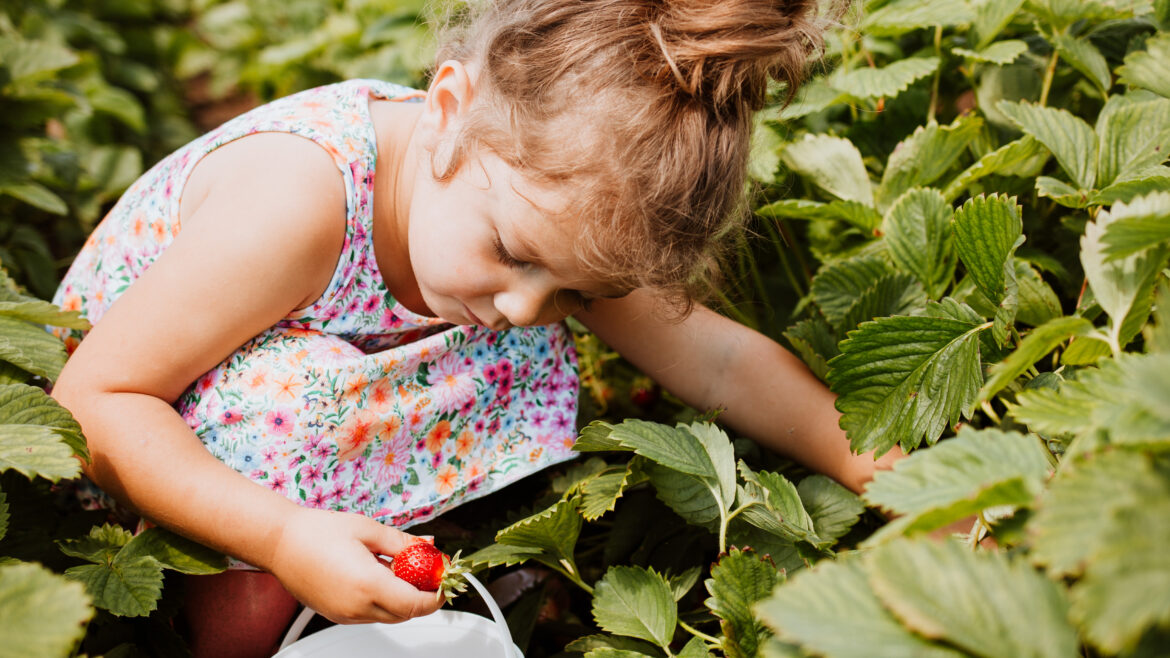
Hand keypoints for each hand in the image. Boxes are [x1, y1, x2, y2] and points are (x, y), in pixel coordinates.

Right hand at [266, 507, 444, 623]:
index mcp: (367, 585)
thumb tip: (429, 547)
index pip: (416, 604)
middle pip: (405, 613)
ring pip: (388, 615)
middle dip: (422, 595)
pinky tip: (381, 575)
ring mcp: (345, 615)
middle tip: (428, 570)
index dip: (436, 595)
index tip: (443, 580)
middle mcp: (356, 607)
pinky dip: (384, 599)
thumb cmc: (317, 532)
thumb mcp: (368, 530)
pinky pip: (370, 613)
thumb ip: (403, 543)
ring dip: (403, 597)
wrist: (279, 542)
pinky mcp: (336, 615)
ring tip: (402, 567)